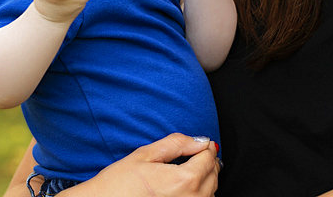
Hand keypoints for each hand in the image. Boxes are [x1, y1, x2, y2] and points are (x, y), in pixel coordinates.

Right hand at [62, 133, 219, 196]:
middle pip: (213, 176)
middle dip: (207, 162)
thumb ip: (176, 144)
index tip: (201, 143)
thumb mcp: (146, 155)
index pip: (208, 158)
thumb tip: (200, 140)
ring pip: (210, 193)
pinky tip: (184, 188)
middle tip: (196, 153)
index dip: (205, 147)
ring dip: (205, 179)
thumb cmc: (119, 184)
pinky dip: (198, 194)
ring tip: (189, 169)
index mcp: (183, 181)